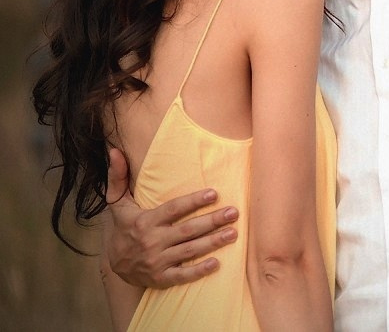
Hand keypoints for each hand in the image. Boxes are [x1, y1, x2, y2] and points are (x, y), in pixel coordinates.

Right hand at [104, 148, 239, 287]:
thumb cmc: (123, 228)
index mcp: (145, 222)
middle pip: (187, 230)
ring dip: (212, 242)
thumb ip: (118, 177)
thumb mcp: (118, 203)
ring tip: (233, 233)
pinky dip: (198, 271)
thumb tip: (114, 150)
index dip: (193, 201)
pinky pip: (182, 275)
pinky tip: (216, 263)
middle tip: (234, 212)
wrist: (114, 265)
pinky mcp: (160, 278)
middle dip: (212, 221)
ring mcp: (156, 261)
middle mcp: (151, 242)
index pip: (173, 209)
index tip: (214, 193)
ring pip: (189, 251)